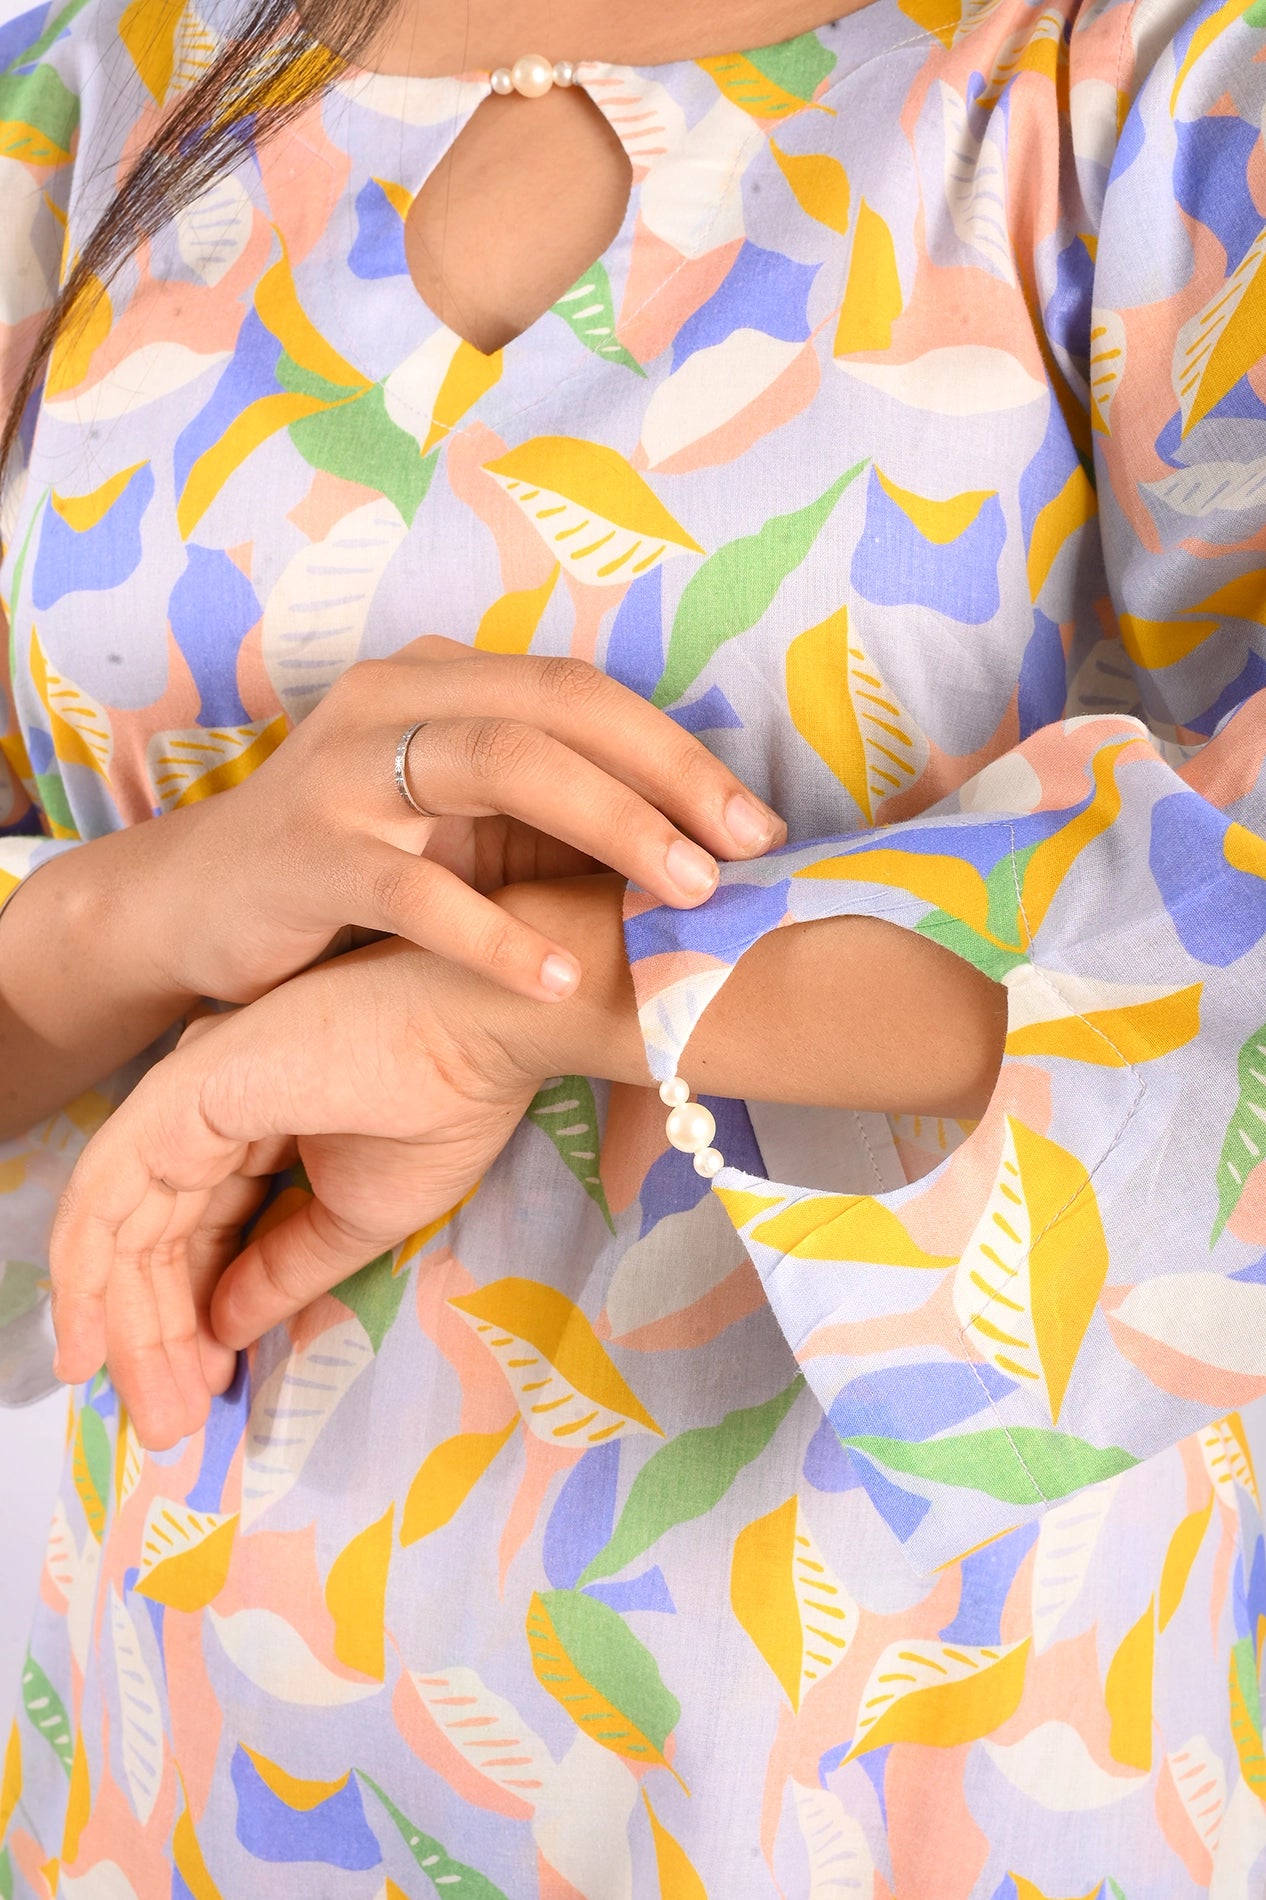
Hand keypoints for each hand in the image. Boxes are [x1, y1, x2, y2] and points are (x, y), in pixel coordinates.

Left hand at [48, 936, 548, 1447]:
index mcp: (252, 1120)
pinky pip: (107, 1193)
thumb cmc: (448, 1103)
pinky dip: (91, 1272)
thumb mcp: (360, 1214)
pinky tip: (97, 1340)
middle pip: (152, 1235)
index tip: (206, 1393)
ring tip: (156, 1411)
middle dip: (153, 1337)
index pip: (196, 1229)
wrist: (486, 1033)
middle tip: (170, 1425)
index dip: (190, 1315)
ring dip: (126, 1325)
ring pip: (122, 1225)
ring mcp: (188, 1094)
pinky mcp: (182, 1093)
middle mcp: (204, 1104)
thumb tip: (223, 1330)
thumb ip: (285, 1267)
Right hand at [149, 638, 783, 1005]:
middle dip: (665, 779)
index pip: (581, 691)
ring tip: (683, 896)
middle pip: (556, 709)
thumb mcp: (458, 824)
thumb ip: (551, 820)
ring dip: (610, 826)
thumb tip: (700, 853)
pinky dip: (498, 936)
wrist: (198, 903)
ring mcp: (347, 771)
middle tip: (740, 856)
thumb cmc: (354, 862)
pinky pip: (419, 890)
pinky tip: (561, 977)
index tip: (756, 826)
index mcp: (443, 681)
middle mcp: (395, 701)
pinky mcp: (310, 854)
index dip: (678, 750)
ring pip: (501, 765)